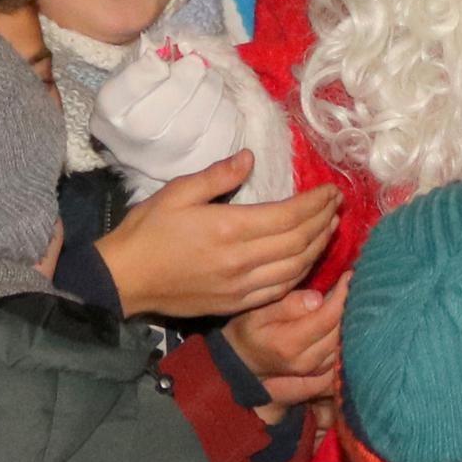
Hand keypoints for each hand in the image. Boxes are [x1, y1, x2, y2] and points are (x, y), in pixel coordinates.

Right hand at [100, 155, 340, 323]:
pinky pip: (280, 289)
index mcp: (229, 229)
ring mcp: (241, 287)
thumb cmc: (147, 232)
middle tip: (337, 204)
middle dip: (324, 221)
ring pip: (296, 268)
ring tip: (330, 227)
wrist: (125, 280)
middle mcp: (242, 261)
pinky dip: (301, 272)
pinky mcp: (236, 304)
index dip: (316, 203)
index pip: (289, 216)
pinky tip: (307, 259)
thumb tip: (250, 158)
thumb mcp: (177, 192)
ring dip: (319, 246)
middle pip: (299, 241)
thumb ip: (217, 175)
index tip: (331, 190)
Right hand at [223, 283, 343, 413]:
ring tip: (351, 301)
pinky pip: (342, 356)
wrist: (240, 363)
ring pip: (344, 345)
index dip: (343, 295)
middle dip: (350, 307)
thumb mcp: (257, 313)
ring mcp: (314, 372)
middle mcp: (306, 361)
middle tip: (354, 286)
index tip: (349, 276)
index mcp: (289, 343)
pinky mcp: (320, 376)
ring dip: (351, 324)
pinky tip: (347, 324)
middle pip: (341, 331)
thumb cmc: (247, 332)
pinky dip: (347, 339)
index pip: (328, 317)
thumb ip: (287, 305)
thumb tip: (318, 299)